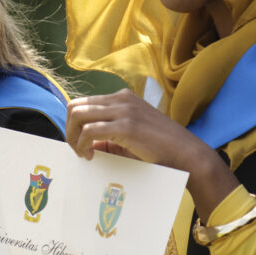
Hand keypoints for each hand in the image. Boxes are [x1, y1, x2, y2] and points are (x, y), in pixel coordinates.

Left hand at [66, 89, 238, 216]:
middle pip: (75, 106)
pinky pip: (90, 130)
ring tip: (83, 154)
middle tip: (77, 150)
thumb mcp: (130, 137)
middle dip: (69, 130)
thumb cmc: (160, 149)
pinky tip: (91, 156)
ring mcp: (124, 110)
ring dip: (73, 137)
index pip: (83, 102)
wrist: (186, 154)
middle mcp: (121, 99)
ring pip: (78, 115)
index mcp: (122, 97)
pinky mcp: (126, 126)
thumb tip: (85, 144)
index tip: (80, 144)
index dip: (74, 125)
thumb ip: (107, 136)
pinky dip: (83, 144)